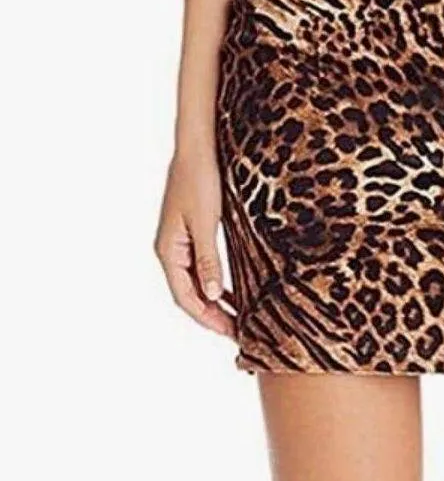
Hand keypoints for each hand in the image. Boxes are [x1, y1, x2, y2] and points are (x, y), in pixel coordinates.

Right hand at [155, 148, 235, 337]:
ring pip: (195, 281)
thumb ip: (209, 259)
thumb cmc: (199, 180)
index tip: (229, 332)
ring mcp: (179, 241)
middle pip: (189, 293)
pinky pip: (201, 266)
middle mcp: (170, 249)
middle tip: (238, 332)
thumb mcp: (206, 222)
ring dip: (214, 300)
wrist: (197, 148)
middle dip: (212, 314)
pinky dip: (215, 281)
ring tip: (237, 317)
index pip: (185, 297)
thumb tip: (213, 295)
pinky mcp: (191, 231)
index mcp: (168, 250)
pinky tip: (232, 289)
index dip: (207, 317)